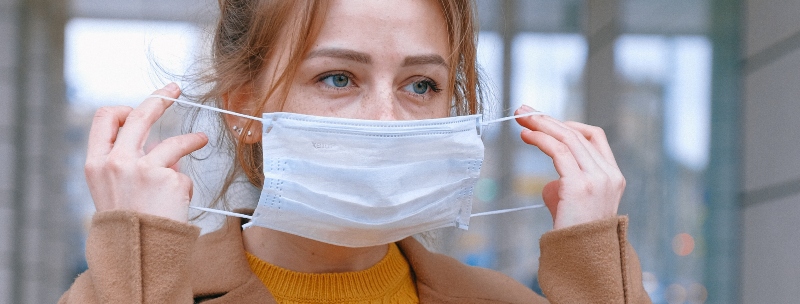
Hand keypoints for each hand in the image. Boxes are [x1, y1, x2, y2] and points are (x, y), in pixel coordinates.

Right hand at [84, 83, 207, 221]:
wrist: (135, 253)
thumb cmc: (127, 223)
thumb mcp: (113, 190)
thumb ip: (130, 165)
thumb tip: (161, 149)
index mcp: (96, 163)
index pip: (105, 119)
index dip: (125, 109)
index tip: (141, 106)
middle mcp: (116, 161)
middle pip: (139, 116)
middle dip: (159, 98)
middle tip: (175, 90)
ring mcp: (143, 168)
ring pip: (172, 143)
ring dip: (191, 140)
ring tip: (201, 139)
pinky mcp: (168, 178)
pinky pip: (182, 176)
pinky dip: (183, 187)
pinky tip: (178, 203)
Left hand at [515, 105, 624, 229]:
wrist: (582, 261)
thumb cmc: (575, 237)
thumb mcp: (574, 204)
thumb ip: (566, 187)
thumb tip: (551, 183)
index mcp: (613, 176)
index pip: (594, 137)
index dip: (568, 124)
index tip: (544, 121)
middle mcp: (609, 174)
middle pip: (578, 133)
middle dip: (548, 119)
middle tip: (524, 110)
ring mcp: (597, 178)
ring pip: (568, 138)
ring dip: (541, 124)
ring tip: (520, 118)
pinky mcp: (580, 185)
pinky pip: (558, 151)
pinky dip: (540, 139)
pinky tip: (526, 135)